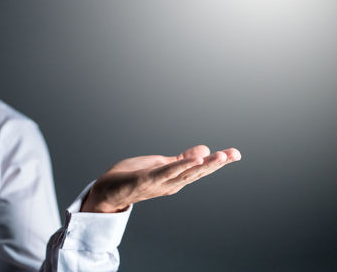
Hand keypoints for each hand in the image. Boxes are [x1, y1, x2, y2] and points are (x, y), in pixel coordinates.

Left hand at [80, 145, 240, 212]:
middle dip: (216, 164)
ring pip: (185, 173)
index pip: (199, 170)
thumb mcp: (159, 165)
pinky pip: (165, 172)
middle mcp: (170, 184)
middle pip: (197, 173)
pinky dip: (181, 166)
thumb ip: (180, 159)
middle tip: (235, 154)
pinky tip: (194, 159)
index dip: (217, 162)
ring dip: (203, 165)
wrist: (105, 191)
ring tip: (220, 155)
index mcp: (174, 179)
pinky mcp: (145, 180)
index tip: (235, 153)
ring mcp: (158, 184)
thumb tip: (204, 149)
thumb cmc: (130, 178)